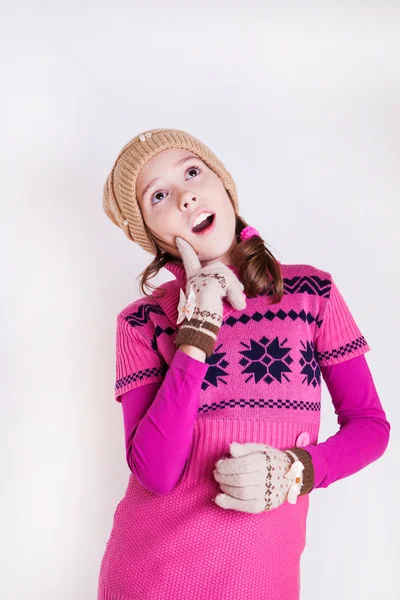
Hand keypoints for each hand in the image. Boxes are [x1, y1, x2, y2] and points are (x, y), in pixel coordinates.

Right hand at [174, 236, 246, 356]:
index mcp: (193, 279)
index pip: (189, 260)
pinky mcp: (210, 285)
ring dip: (235, 292)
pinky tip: (237, 305)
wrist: (201, 329)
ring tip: (234, 303)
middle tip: (234, 298)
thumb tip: (242, 286)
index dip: (185, 250)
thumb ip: (219, 289)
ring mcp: (202, 280)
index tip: (180, 240)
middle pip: (222, 270)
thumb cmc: (206, 318)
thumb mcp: (211, 299)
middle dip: (232, 283)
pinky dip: (237, 297)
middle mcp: (195, 277)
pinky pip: (232, 286)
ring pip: (228, 278)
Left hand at [212, 442, 313, 513]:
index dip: (227, 466)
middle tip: (216, 473)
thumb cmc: (272, 460)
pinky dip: (229, 503)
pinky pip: (244, 506)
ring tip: (221, 482)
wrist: (292, 477)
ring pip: (240, 493)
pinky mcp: (263, 506)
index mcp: (266, 462)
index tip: (219, 465)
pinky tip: (219, 498)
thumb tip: (231, 448)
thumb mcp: (261, 449)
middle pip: (240, 480)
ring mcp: (266, 494)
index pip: (243, 465)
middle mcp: (267, 479)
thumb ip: (245, 448)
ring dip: (225, 488)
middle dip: (223, 477)